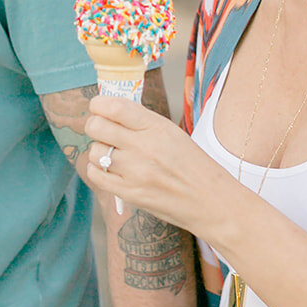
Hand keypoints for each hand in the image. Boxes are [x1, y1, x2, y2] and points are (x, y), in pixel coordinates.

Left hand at [84, 96, 227, 239]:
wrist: (211, 201)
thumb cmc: (194, 166)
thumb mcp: (173, 134)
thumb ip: (142, 123)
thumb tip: (111, 113)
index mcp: (157, 127)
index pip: (114, 107)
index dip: (99, 104)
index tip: (98, 107)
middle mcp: (144, 147)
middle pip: (97, 127)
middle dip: (95, 126)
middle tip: (102, 131)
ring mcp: (135, 172)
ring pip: (95, 152)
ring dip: (99, 151)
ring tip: (112, 155)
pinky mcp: (130, 193)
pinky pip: (96, 175)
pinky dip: (97, 170)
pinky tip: (108, 169)